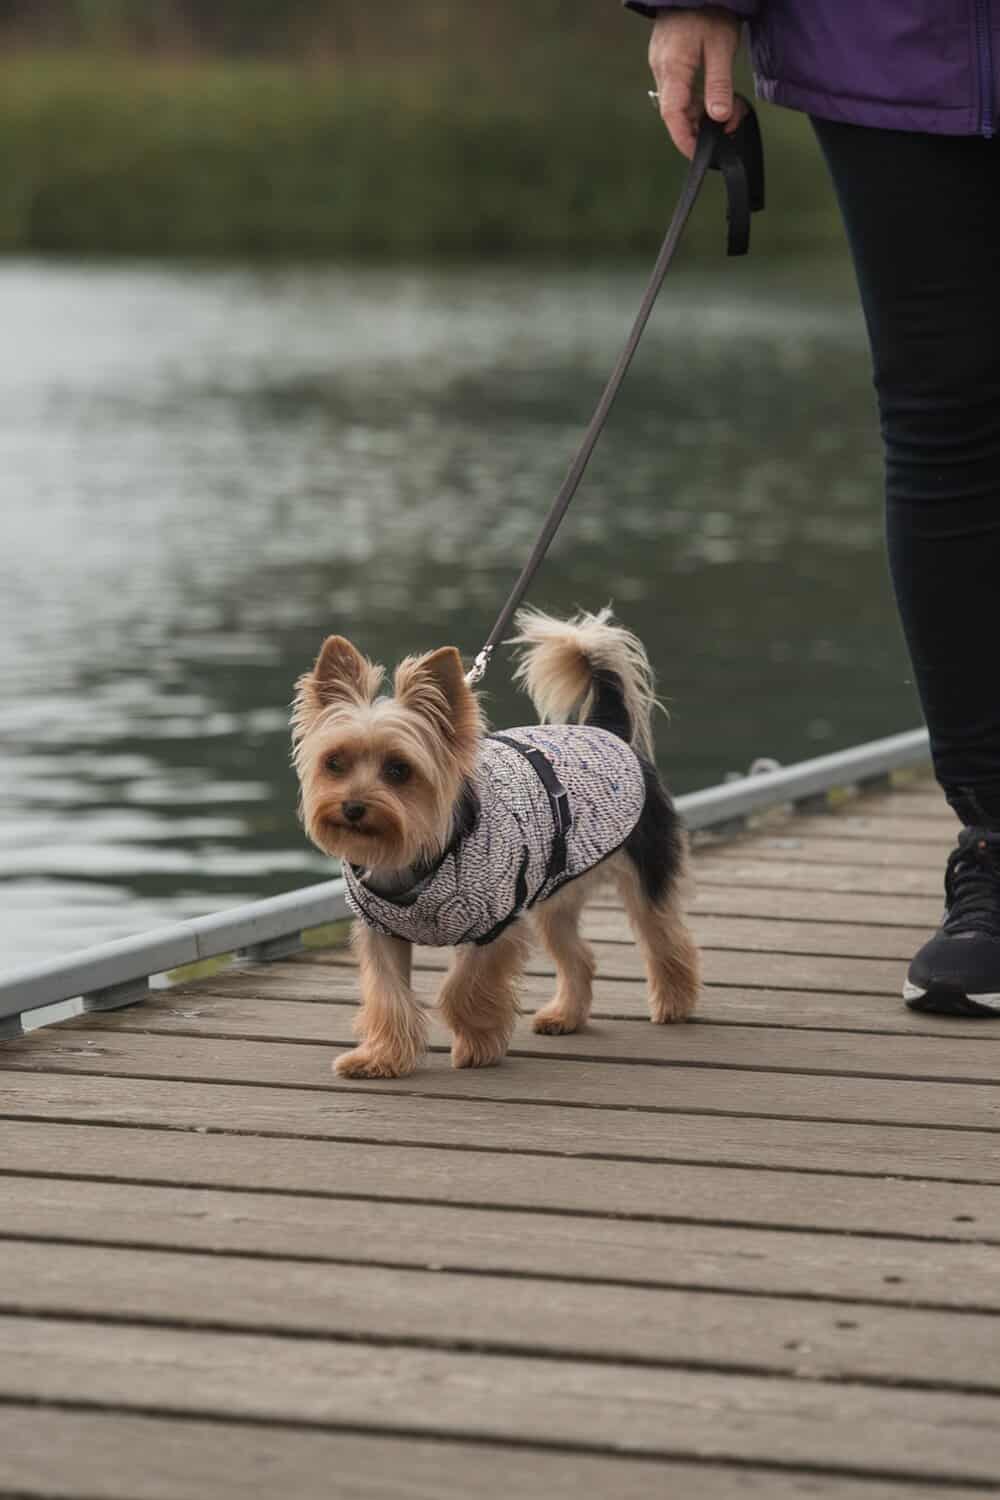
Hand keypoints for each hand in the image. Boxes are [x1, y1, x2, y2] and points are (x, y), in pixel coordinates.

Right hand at [649, 7, 747, 157]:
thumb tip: (719, 117)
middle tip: (727, 130)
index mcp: (672, 68)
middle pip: (675, 113)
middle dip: (699, 128)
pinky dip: (696, 101)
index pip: (672, 115)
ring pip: (678, 102)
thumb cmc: (709, 9)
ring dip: (700, 114)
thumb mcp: (721, 46)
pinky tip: (714, 101)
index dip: (684, 139)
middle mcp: (662, 69)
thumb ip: (718, 84)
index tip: (699, 155)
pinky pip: (680, 90)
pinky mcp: (669, 60)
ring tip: (728, 115)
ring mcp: (663, 65)